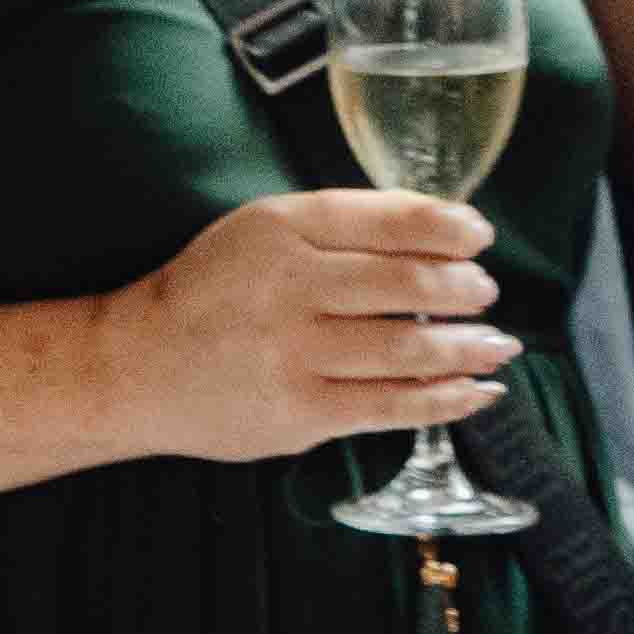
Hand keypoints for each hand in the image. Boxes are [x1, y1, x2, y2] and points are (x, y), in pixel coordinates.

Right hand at [116, 190, 521, 464]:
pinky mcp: (300, 413)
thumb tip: (440, 237)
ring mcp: (295, 355)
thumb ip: (337, 227)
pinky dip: (444, 400)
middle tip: (485, 293)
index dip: (448, 228)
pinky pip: (391, 406)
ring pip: (409, 349)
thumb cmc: (209, 292)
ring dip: (469, 348)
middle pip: (408, 284)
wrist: (136, 367)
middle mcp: (289, 287)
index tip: (478, 236)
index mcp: (282, 228)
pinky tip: (475, 392)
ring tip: (497, 346)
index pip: (389, 220)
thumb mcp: (260, 230)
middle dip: (464, 290)